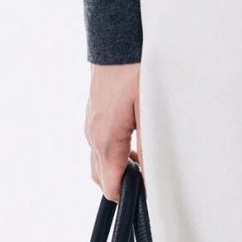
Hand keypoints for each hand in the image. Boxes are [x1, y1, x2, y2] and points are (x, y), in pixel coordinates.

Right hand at [85, 62, 142, 199]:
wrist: (115, 42)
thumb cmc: (133, 71)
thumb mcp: (148, 110)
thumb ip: (149, 147)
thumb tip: (151, 178)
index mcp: (106, 139)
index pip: (110, 186)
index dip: (128, 198)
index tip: (146, 199)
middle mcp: (93, 135)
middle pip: (102, 178)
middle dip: (122, 186)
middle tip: (147, 182)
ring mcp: (91, 124)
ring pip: (100, 162)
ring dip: (118, 169)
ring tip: (143, 163)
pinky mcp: (93, 115)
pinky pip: (99, 144)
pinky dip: (113, 153)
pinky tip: (133, 144)